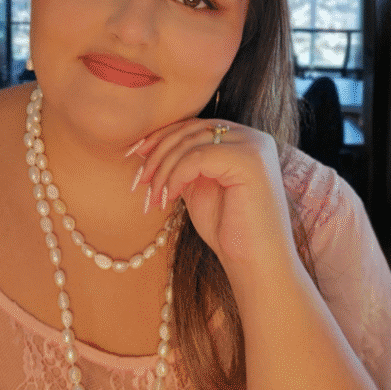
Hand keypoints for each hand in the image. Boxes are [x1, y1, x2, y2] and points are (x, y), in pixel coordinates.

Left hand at [132, 119, 297, 272]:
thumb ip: (183, 164)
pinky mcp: (249, 161)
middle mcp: (251, 137)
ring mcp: (253, 147)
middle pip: (190, 130)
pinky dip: (176, 176)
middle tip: (139, 180)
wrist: (256, 264)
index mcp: (241, 140)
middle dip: (157, 153)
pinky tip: (170, 197)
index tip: (134, 154)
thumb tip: (146, 146)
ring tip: (153, 197)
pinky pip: (197, 158)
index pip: (194, 126)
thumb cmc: (227, 230)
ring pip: (191, 143)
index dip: (161, 137)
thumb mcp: (198, 187)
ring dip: (163, 169)